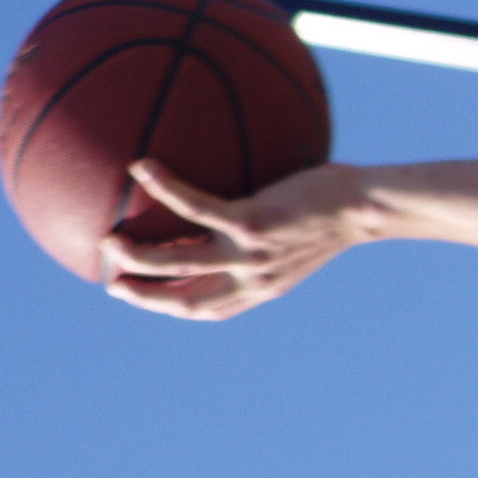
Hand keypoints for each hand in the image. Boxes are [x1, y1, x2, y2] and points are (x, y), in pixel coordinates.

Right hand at [100, 159, 369, 320]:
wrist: (367, 206)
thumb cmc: (335, 211)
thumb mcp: (297, 235)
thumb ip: (263, 234)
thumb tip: (237, 207)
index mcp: (260, 287)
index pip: (208, 309)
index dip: (170, 308)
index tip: (140, 295)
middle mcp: (252, 278)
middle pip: (185, 299)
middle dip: (145, 296)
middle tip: (112, 282)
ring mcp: (250, 254)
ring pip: (182, 263)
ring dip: (141, 258)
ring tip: (110, 242)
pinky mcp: (253, 222)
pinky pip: (198, 207)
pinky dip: (168, 189)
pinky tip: (144, 167)